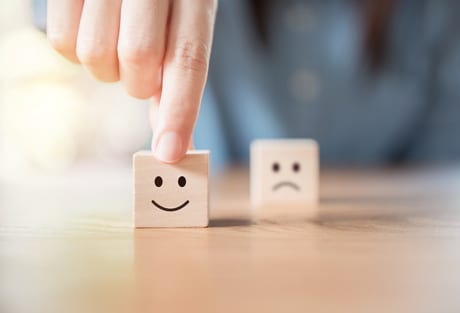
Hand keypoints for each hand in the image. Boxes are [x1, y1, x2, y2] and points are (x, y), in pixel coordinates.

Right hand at [47, 0, 216, 161]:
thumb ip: (178, 84)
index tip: (169, 153)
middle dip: (139, 82)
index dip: (180, 110)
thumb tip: (175, 148)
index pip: (189, 58)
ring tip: (116, 43)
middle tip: (141, 71)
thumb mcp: (182, 32)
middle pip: (138, 57)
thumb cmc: (162, 9)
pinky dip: (75, 52)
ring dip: (107, 68)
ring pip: (95, 54)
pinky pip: (61, 43)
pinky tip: (92, 32)